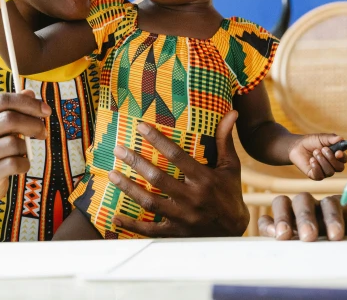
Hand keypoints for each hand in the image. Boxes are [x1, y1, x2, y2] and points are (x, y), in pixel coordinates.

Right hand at [0, 90, 49, 214]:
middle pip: (8, 119)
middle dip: (33, 123)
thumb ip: (11, 109)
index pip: (1, 100)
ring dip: (26, 147)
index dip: (28, 103)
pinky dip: (24, 163)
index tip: (46, 110)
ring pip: (12, 142)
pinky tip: (21, 164)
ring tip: (24, 151)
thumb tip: (29, 92)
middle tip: (43, 132)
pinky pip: (13, 164)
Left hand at [108, 111, 248, 236]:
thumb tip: (231, 113)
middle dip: (136, 162)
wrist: (234, 231)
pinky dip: (132, 224)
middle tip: (118, 149)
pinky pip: (150, 230)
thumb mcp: (231, 167)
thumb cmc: (230, 193)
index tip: (140, 126)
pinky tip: (116, 216)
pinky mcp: (176, 233)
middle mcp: (192, 199)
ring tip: (111, 174)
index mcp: (205, 179)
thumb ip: (225, 140)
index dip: (158, 140)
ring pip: (150, 202)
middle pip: (158, 178)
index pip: (177, 156)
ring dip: (128, 188)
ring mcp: (183, 218)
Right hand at [258, 193, 346, 240]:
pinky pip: (268, 221)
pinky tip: (272, 235)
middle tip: (310, 237)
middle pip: (303, 200)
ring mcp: (298, 217)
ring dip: (282, 217)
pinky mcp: (284, 230)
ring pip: (283, 204)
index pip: (330, 203)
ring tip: (286, 236)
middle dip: (305, 217)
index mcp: (339, 204)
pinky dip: (267, 224)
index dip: (332, 217)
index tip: (337, 236)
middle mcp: (316, 207)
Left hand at [288, 134, 346, 179]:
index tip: (338, 152)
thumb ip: (331, 138)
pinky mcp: (314, 175)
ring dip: (322, 161)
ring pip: (330, 172)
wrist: (296, 146)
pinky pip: (320, 176)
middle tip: (322, 149)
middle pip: (340, 168)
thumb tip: (341, 139)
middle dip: (331, 158)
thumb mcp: (322, 138)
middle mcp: (332, 165)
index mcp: (336, 156)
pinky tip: (311, 160)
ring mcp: (324, 171)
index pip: (345, 159)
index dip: (343, 157)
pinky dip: (316, 167)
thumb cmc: (311, 141)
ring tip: (315, 152)